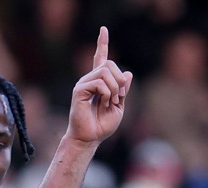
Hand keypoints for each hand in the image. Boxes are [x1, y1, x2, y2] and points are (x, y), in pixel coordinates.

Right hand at [66, 27, 133, 145]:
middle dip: (120, 81)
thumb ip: (123, 90)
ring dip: (115, 89)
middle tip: (118, 98)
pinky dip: (107, 93)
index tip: (103, 29)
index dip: (102, 43)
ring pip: (106, 72)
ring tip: (110, 102)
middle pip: (110, 64)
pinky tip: (103, 102)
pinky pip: (100, 82)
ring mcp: (84, 83)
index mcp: (99, 82)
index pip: (100, 58)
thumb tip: (127, 73)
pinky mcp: (79, 89)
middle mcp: (90, 79)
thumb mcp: (119, 106)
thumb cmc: (102, 125)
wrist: (90, 137)